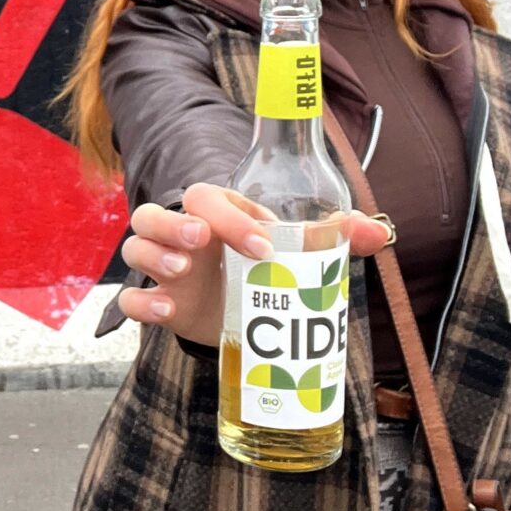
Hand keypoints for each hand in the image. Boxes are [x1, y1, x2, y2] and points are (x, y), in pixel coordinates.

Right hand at [116, 182, 393, 349]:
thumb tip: (380, 233)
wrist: (245, 310)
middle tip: (201, 242)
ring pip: (135, 249)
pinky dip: (142, 303)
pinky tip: (166, 312)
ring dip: (154, 257)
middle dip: (171, 225)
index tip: (265, 245)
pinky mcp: (160, 302)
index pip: (206, 198)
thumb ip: (334, 239)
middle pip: (151, 214)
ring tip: (182, 273)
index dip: (230, 217)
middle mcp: (181, 235)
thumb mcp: (297, 249)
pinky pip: (131, 298)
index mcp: (215, 213)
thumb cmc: (266, 265)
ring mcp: (164, 269)